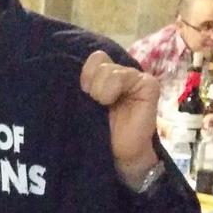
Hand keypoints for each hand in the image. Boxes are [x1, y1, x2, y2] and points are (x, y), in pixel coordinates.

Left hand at [80, 50, 159, 184]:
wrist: (117, 154)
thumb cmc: (97, 131)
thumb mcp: (81, 105)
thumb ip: (78, 86)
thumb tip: (65, 72)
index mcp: (102, 74)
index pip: (93, 58)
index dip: (83, 74)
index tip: (82, 93)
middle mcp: (119, 72)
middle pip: (98, 59)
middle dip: (90, 83)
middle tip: (94, 102)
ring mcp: (134, 76)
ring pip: (109, 69)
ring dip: (100, 90)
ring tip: (104, 106)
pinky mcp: (148, 84)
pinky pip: (125, 76)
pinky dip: (113, 88)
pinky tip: (114, 103)